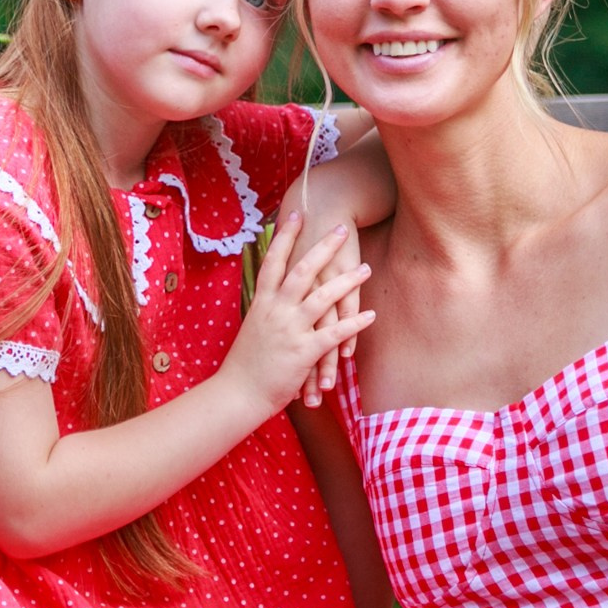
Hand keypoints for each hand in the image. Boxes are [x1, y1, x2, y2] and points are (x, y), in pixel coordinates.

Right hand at [220, 212, 373, 414]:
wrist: (237, 393)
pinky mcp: (303, 352)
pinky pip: (333, 333)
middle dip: (323, 248)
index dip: (285, 237)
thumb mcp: (254, 328)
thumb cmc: (246, 363)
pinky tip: (371, 315)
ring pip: (322, 298)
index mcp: (262, 303)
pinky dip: (354, 324)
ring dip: (347, 281)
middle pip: (302, 270)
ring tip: (366, 268)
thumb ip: (267, 308)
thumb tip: (275, 292)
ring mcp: (290, 330)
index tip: (297, 215)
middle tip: (341, 229)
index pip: (273, 261)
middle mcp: (275, 311)